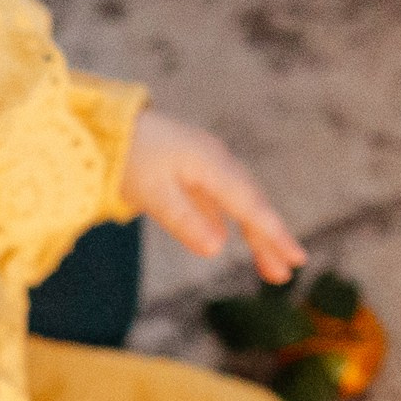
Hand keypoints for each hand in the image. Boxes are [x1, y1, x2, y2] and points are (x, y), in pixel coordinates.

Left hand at [120, 110, 306, 282]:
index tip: (296, 258)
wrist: (105, 124)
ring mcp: (206, 164)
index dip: (274, 234)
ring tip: (267, 268)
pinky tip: (228, 239)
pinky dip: (230, 220)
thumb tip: (218, 248)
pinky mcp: (192, 169)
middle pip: (250, 205)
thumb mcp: (152, 192)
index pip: (250, 206)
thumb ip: (185, 220)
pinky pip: (219, 199)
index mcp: (211, 164)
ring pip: (238, 203)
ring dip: (253, 234)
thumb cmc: (127, 156)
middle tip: (285, 275)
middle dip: (269, 240)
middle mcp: (216, 161)